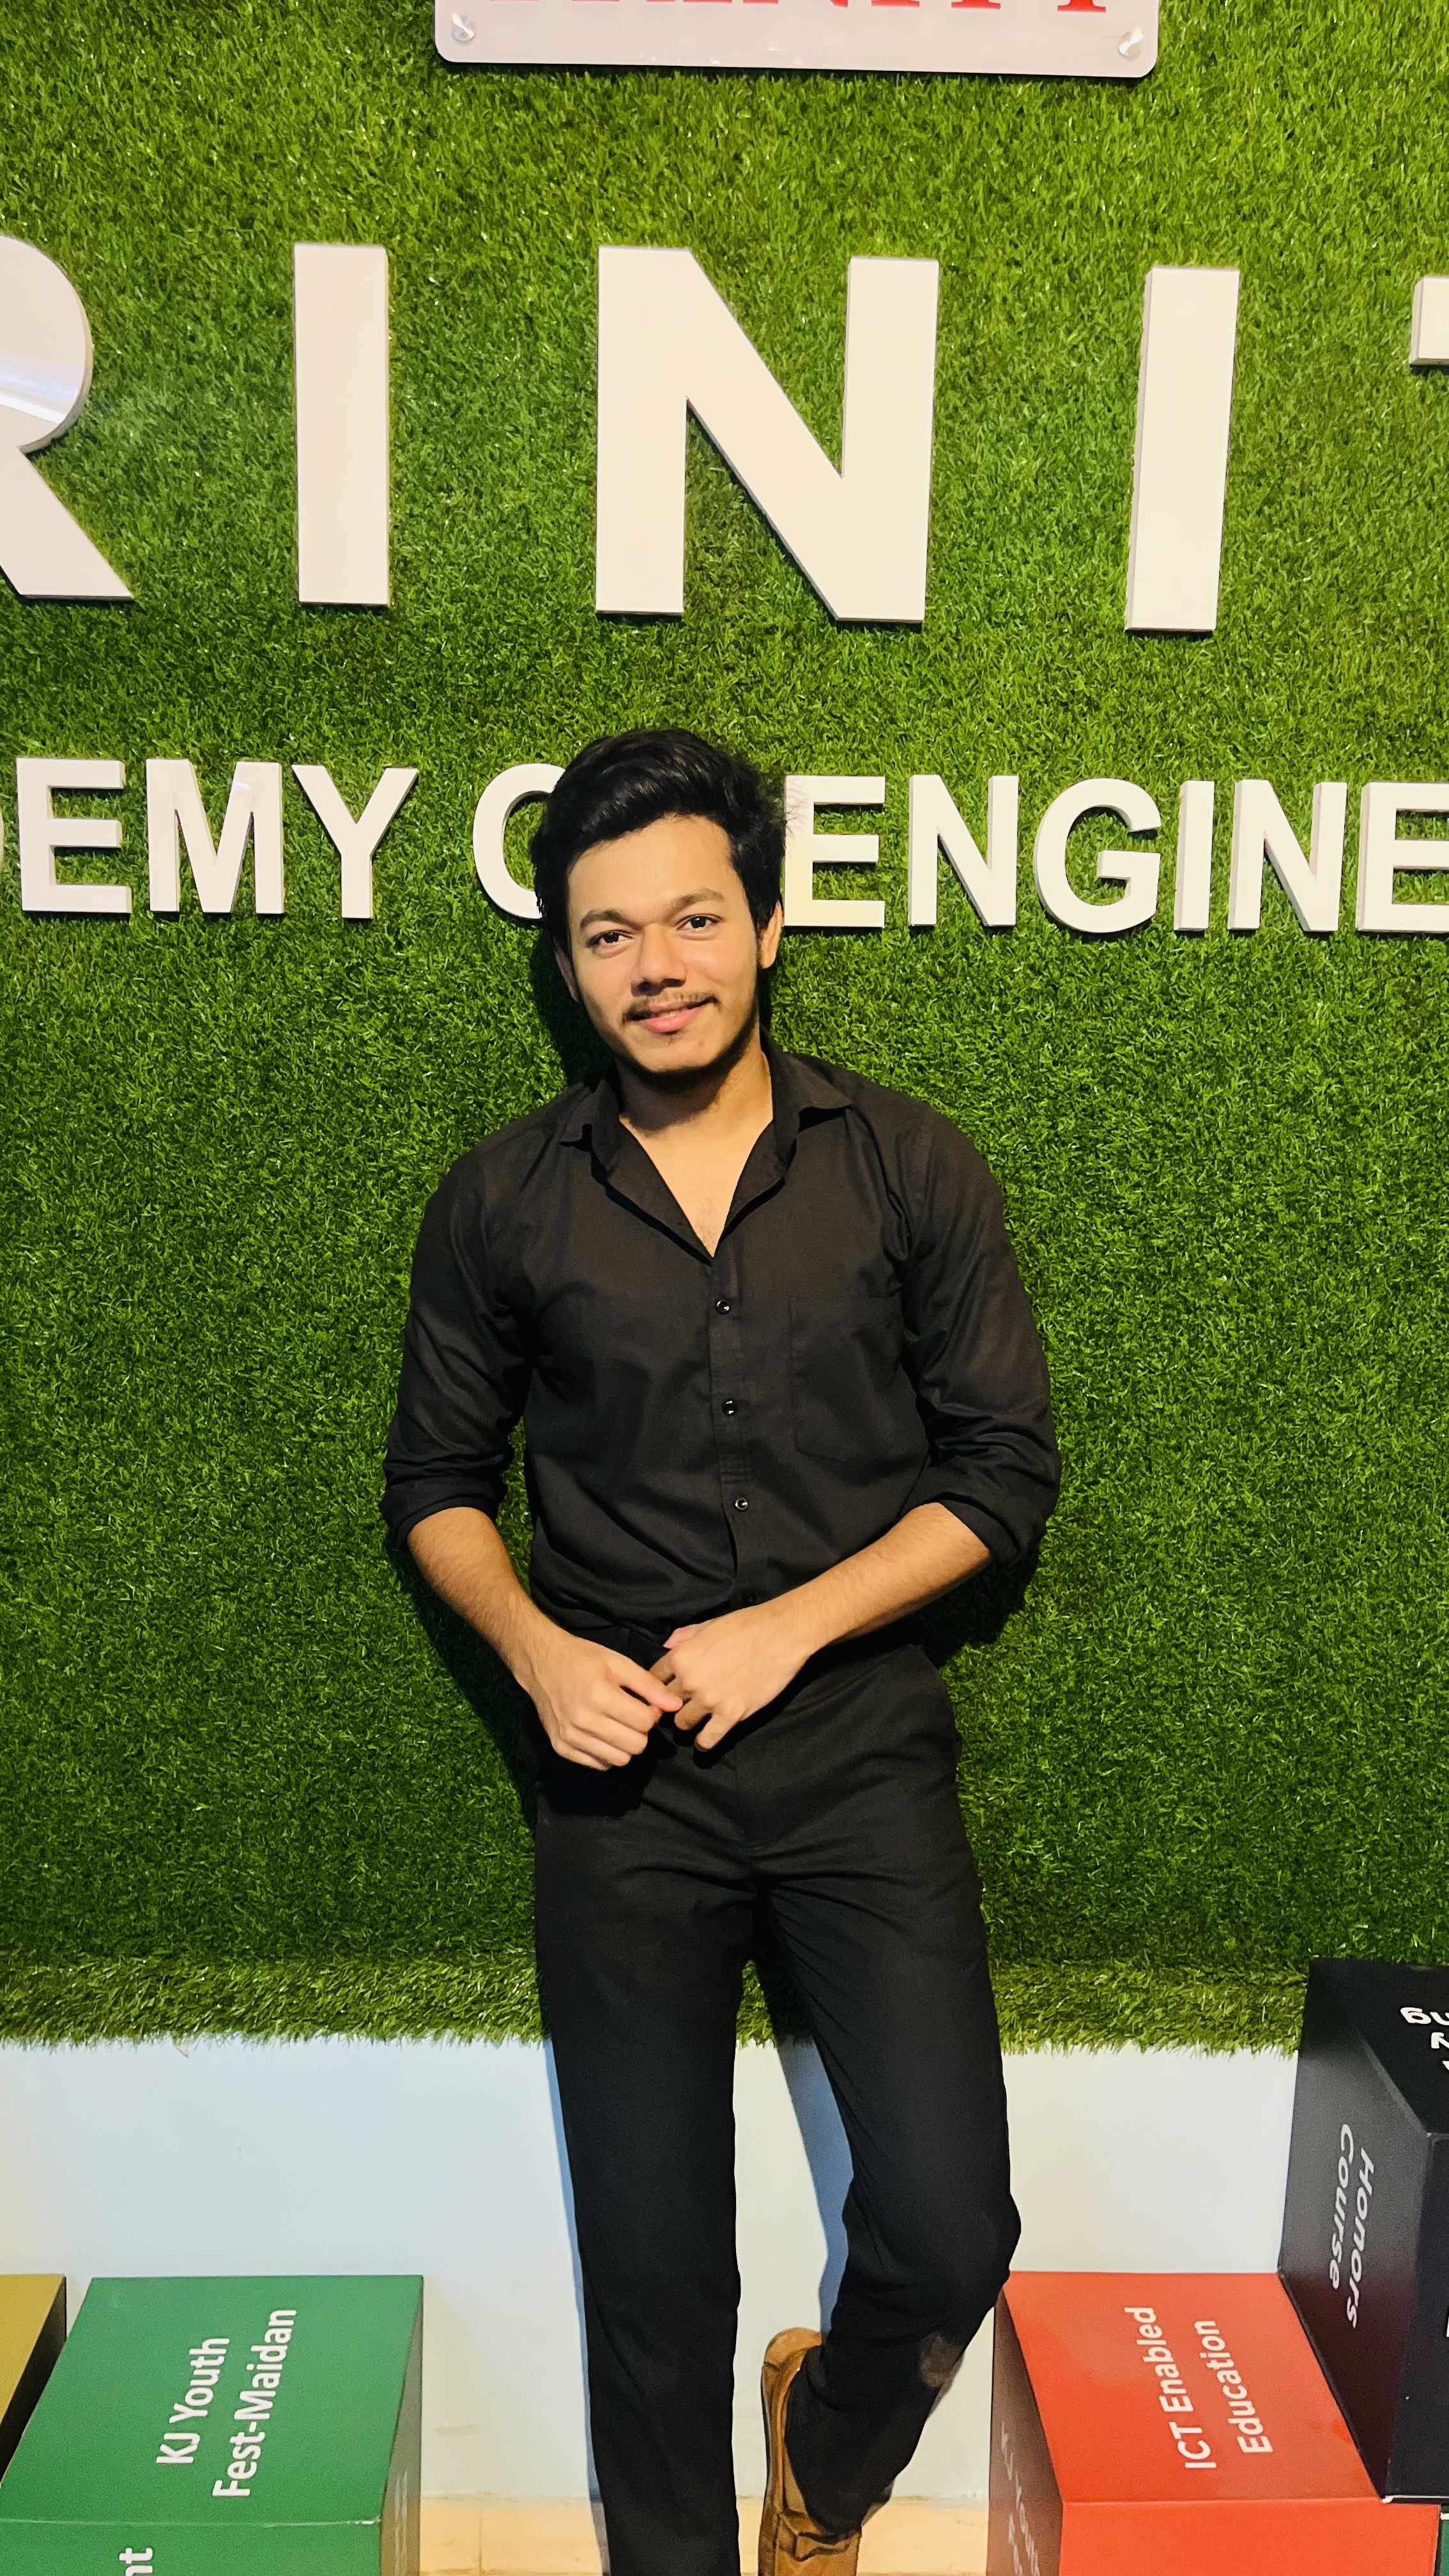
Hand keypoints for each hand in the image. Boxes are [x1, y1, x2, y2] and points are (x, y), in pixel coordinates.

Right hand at [519, 1624, 681, 1770]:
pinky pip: (598, 1765)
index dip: (651, 1714)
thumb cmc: (582, 1659)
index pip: (644, 1723)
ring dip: (625, 1745)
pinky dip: (606, 1753)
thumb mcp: (618, 1663)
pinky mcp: (561, 1748)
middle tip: (632, 1716)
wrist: (541, 1663)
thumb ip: (649, 1685)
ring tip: (617, 1726)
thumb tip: (675, 1706)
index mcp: (599, 1696)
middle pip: (635, 1746)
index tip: (645, 1704)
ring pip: (619, 1760)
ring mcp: (570, 1737)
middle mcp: (583, 1721)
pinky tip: (601, 1734)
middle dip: (641, 1732)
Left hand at [650, 1599, 814, 1750]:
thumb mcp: (708, 1625)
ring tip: (697, 1719)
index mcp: (682, 1657)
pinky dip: (704, 1742)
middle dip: (673, 1703)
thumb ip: (684, 1637)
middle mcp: (690, 1681)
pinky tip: (705, 1740)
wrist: (781, 1635)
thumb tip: (666, 1646)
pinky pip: (707, 1739)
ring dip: (687, 1721)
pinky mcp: (731, 1714)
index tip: (666, 1689)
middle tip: (684, 1703)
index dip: (659, 1684)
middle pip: (667, 1702)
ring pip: (683, 1723)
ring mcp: (710, 1700)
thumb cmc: (746, 1625)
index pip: (655, 1678)